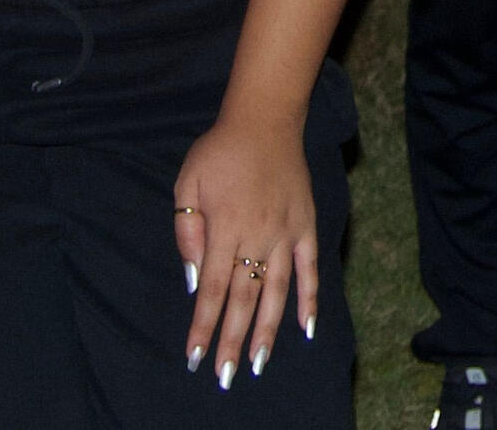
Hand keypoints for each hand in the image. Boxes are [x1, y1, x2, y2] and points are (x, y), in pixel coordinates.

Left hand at [175, 112, 318, 390]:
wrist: (265, 121)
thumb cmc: (219, 153)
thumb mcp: (187, 184)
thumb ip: (188, 231)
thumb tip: (196, 279)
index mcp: (226, 227)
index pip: (213, 289)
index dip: (204, 325)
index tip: (195, 357)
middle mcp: (258, 235)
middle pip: (244, 299)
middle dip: (233, 340)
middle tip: (226, 376)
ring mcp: (286, 233)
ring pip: (277, 292)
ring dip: (268, 330)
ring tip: (259, 363)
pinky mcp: (306, 226)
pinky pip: (310, 269)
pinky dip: (310, 299)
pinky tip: (306, 328)